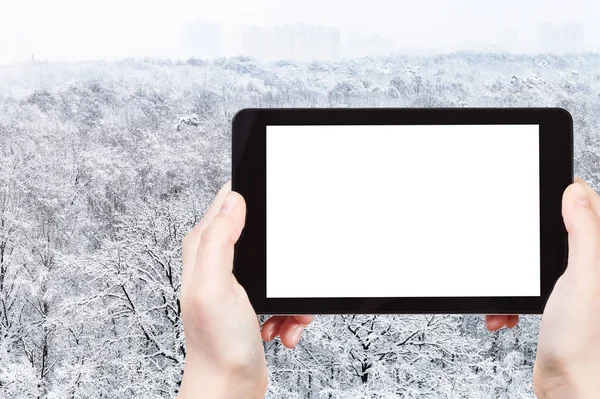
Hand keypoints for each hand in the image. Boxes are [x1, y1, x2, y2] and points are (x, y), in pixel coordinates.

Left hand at [178, 181, 311, 398]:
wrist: (229, 386)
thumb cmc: (217, 344)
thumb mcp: (215, 286)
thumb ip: (218, 239)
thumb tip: (232, 200)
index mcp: (203, 248)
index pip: (227, 202)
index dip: (252, 201)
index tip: (274, 213)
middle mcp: (217, 261)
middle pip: (262, 235)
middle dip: (282, 256)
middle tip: (284, 280)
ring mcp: (238, 282)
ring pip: (280, 267)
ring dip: (290, 292)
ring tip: (284, 313)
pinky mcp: (254, 301)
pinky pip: (284, 294)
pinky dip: (289, 311)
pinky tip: (282, 326)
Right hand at [532, 178, 599, 397]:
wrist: (569, 388)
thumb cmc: (584, 345)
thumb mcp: (584, 280)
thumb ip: (585, 233)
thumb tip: (577, 192)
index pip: (590, 210)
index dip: (567, 200)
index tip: (542, 200)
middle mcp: (593, 271)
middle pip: (558, 237)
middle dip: (529, 247)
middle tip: (520, 255)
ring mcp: (576, 288)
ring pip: (538, 264)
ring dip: (516, 278)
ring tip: (511, 295)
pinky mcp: (558, 305)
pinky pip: (529, 288)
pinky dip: (513, 299)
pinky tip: (508, 312)